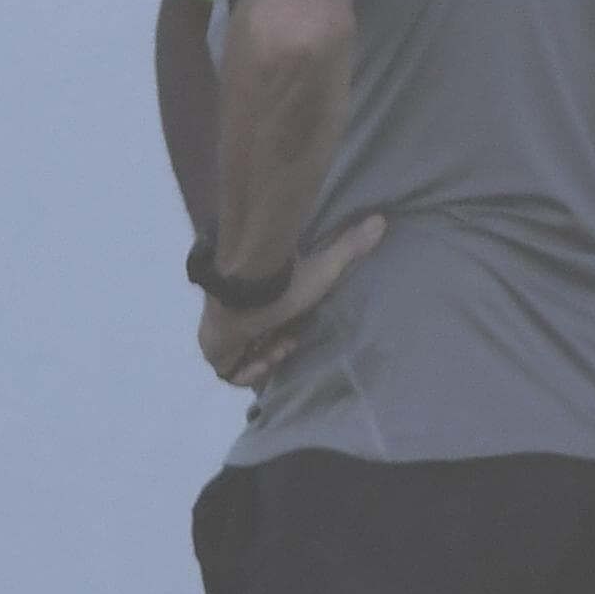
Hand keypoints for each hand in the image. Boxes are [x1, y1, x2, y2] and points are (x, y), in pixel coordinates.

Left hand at [198, 215, 390, 387]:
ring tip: (276, 350)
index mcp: (258, 300)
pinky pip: (230, 373)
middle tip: (287, 343)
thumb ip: (350, 247)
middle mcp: (238, 315)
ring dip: (266, 361)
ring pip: (244, 359)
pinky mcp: (213, 349)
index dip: (282, 339)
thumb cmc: (282, 281)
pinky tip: (264, 360)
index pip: (266, 327)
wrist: (247, 284)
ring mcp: (221, 333)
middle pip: (255, 345)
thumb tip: (381, 220)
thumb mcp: (324, 268)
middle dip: (276, 350)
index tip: (294, 336)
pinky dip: (250, 374)